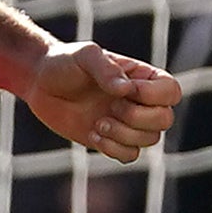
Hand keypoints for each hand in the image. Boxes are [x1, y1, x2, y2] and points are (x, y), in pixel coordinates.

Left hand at [22, 38, 176, 162]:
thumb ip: (106, 68)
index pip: (171, 91)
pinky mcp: (112, 140)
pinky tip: (93, 134)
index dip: (153, 95)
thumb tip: (126, 90)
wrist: (40, 83)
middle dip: (138, 117)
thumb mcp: (85, 56)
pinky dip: (113, 149)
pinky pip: (130, 156)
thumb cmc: (65, 63)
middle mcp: (140, 101)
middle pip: (165, 119)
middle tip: (110, 108)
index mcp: (142, 77)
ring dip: (123, 135)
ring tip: (98, 123)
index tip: (124, 89)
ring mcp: (127, 122)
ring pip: (150, 139)